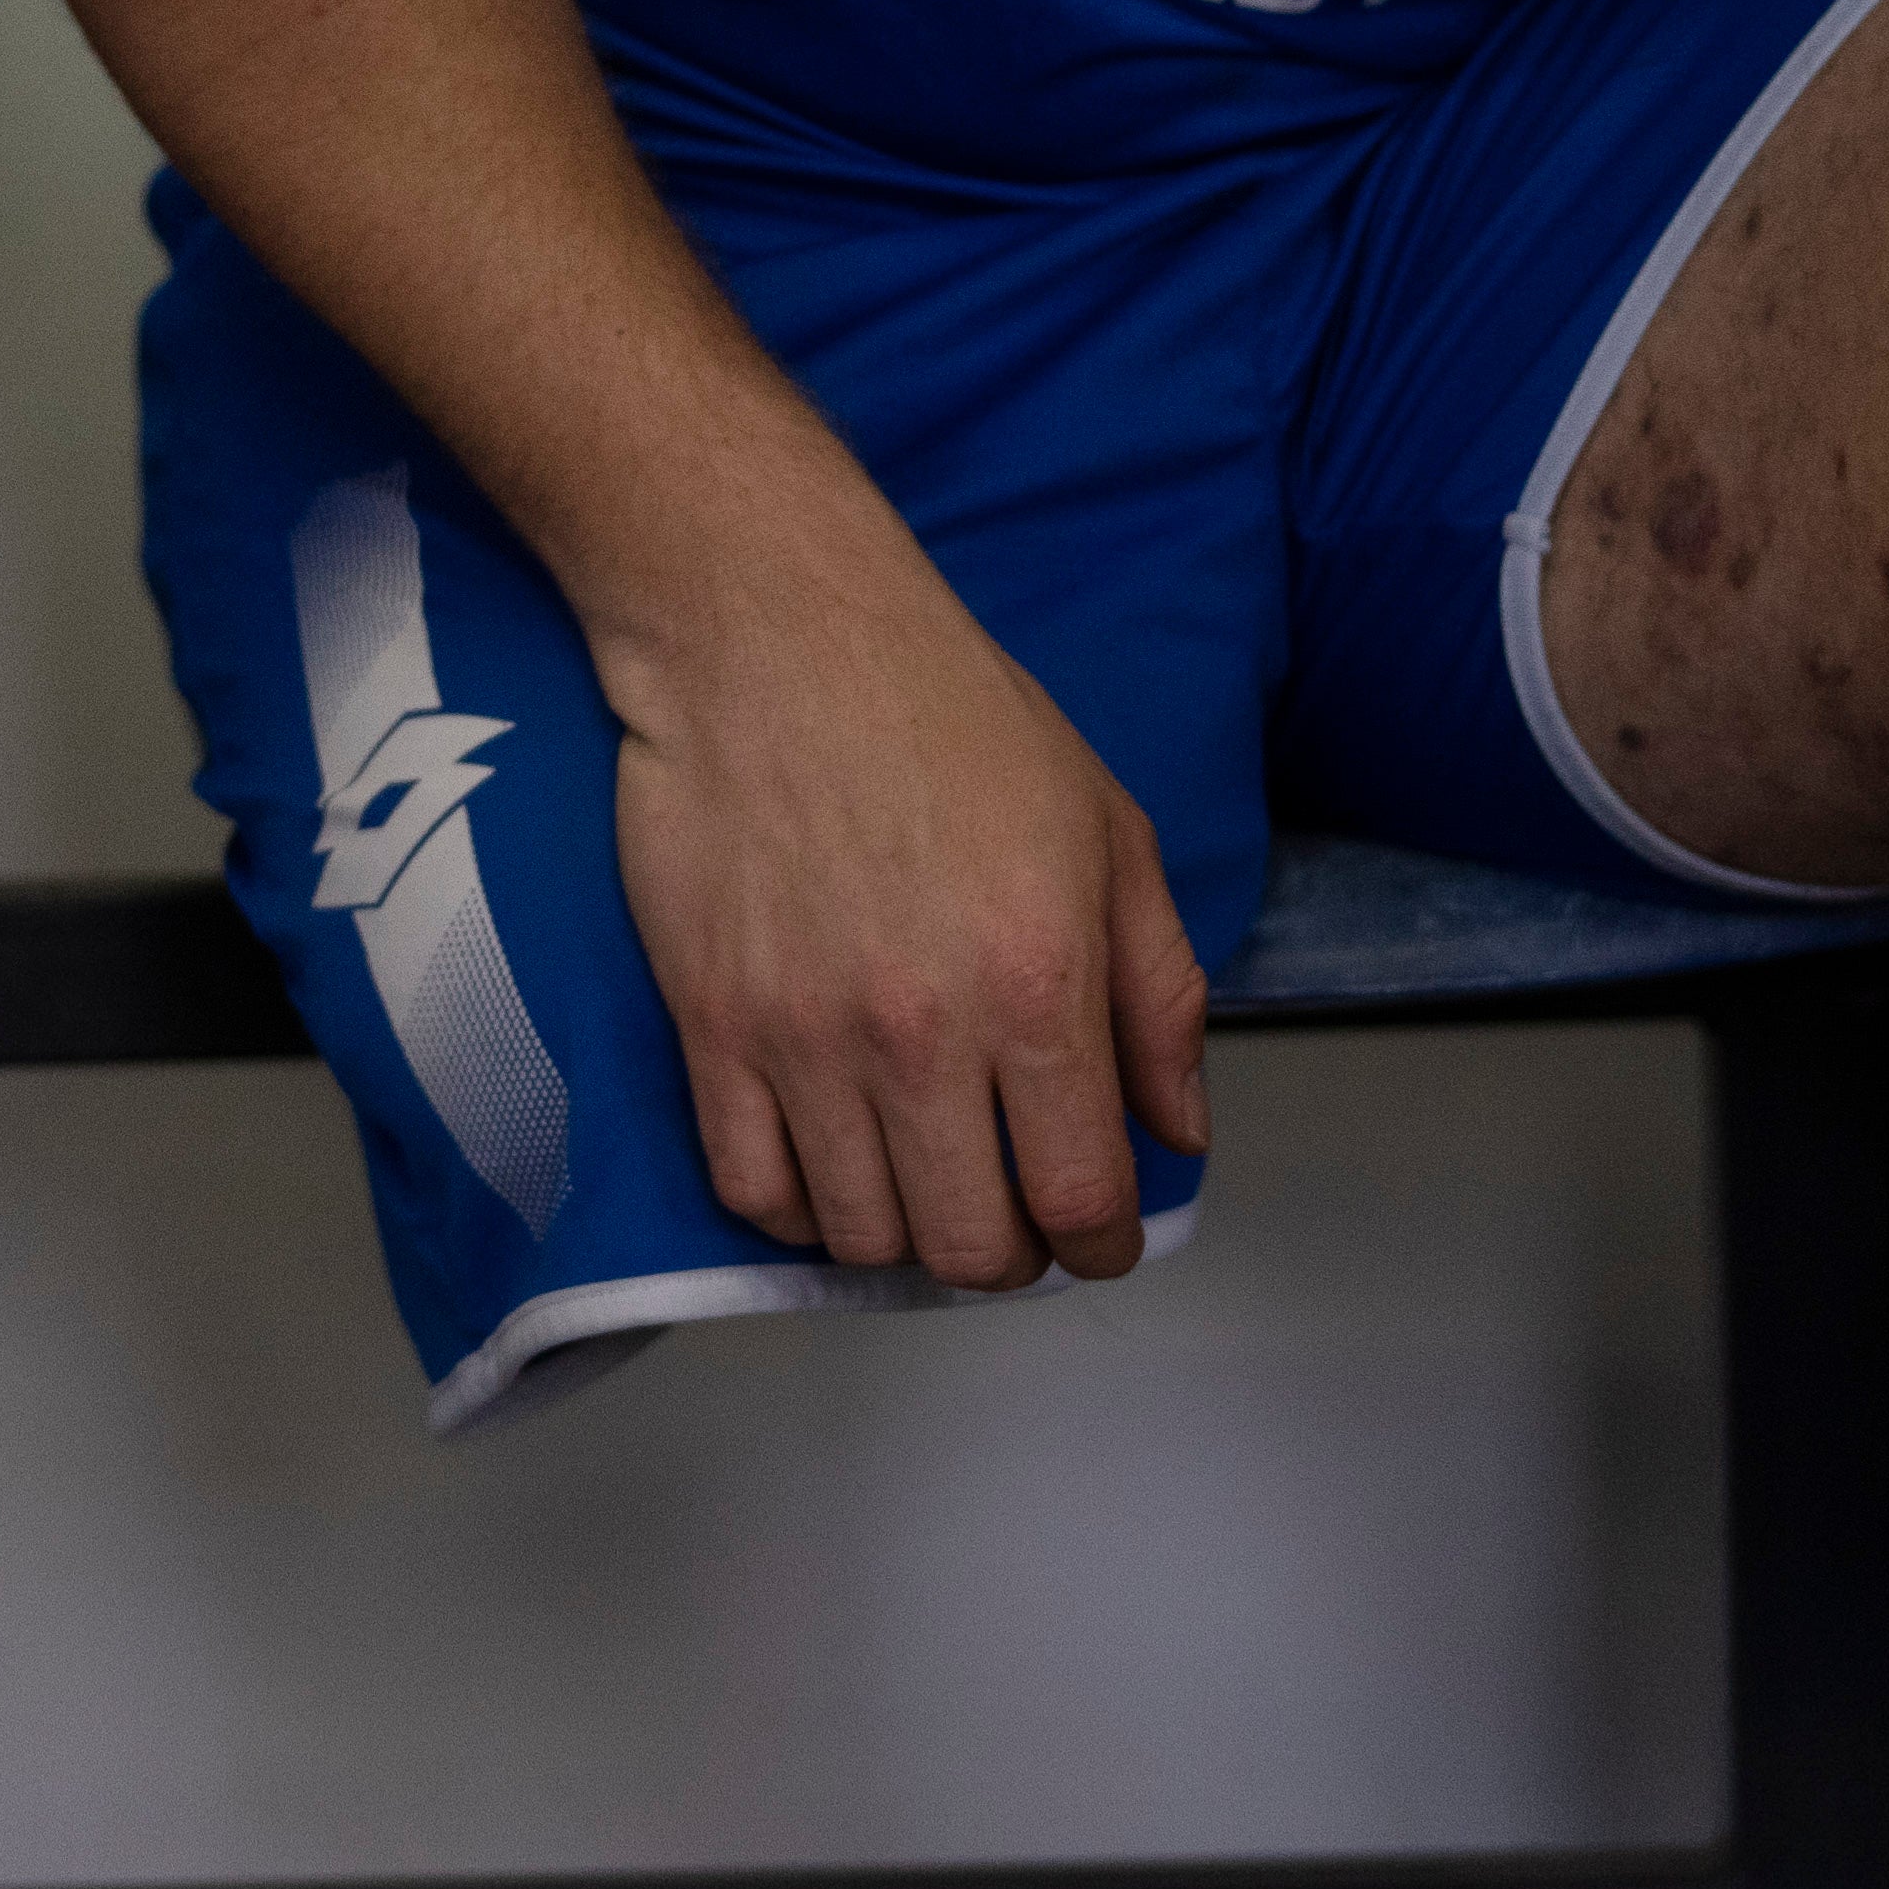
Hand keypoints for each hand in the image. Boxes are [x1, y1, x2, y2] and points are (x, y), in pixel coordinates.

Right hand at [603, 534, 1211, 1289]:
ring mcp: (804, 1038)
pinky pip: (751, 1189)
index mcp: (1040, 982)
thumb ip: (1159, 996)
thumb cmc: (949, 712)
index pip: (1082, 1197)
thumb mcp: (1109, 832)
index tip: (1097, 1238)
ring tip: (921, 1175)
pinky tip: (833, 1158)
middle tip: (1011, 1209)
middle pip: (971, 1248)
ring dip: (905, 1231)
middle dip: (1009, 1254)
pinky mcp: (711, 1026)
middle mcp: (922, 1031)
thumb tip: (1178, 1131)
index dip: (1103, 1245)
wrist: (773, 634)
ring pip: (859, 1235)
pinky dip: (800, 1206)